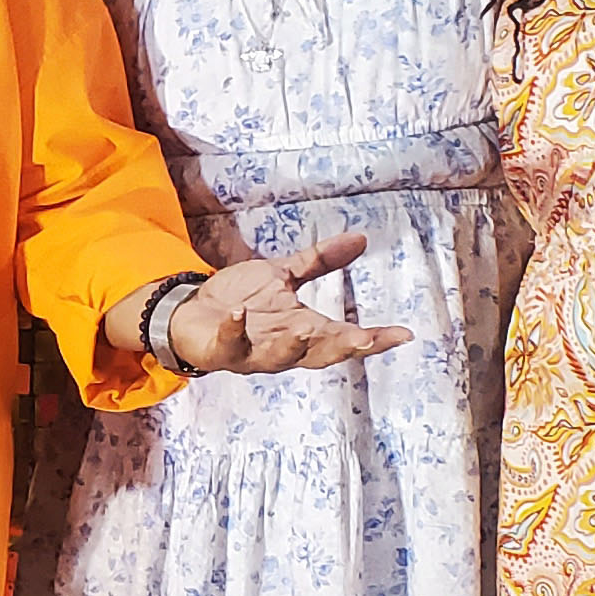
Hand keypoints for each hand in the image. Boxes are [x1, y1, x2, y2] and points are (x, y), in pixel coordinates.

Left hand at [163, 237, 411, 375]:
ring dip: (292, 345)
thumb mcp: (284, 275)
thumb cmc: (242, 301)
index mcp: (304, 331)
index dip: (375, 339)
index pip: (345, 337)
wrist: (191, 315)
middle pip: (319, 354)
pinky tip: (239, 313)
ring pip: (278, 357)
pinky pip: (229, 345)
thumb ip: (320, 261)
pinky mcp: (221, 350)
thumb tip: (360, 238)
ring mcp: (252, 352)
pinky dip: (234, 329)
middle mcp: (283, 347)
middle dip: (342, 348)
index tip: (403, 333)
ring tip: (306, 329)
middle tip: (364, 340)